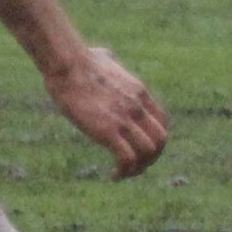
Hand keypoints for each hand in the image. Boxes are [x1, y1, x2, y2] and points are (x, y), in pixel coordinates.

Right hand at [44, 45, 169, 178]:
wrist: (69, 65)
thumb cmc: (80, 60)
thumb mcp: (105, 57)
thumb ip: (111, 60)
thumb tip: (104, 56)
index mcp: (140, 93)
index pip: (162, 123)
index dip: (155, 140)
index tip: (140, 149)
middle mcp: (138, 107)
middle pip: (160, 141)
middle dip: (151, 158)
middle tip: (134, 167)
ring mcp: (125, 119)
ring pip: (147, 153)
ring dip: (138, 169)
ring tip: (122, 174)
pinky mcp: (108, 131)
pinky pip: (127, 159)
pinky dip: (123, 172)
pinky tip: (112, 175)